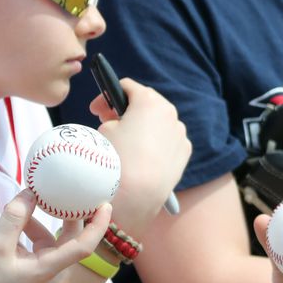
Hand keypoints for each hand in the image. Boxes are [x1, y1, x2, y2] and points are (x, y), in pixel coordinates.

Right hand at [0, 190, 109, 282]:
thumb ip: (15, 216)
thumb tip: (31, 192)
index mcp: (49, 271)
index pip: (84, 246)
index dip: (98, 224)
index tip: (105, 204)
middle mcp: (50, 275)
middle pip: (65, 239)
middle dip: (61, 215)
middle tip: (62, 191)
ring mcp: (39, 278)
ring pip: (45, 242)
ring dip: (29, 225)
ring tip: (7, 212)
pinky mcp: (27, 278)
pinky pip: (32, 251)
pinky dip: (20, 238)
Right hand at [90, 80, 188, 233]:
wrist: (136, 195)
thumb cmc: (116, 159)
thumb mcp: (104, 130)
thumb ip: (112, 118)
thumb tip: (121, 121)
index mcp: (149, 101)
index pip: (127, 87)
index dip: (107, 95)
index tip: (97, 108)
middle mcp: (170, 113)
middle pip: (146, 102)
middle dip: (127, 109)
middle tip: (109, 120)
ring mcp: (179, 133)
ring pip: (159, 121)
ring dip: (144, 125)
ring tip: (127, 140)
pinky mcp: (184, 151)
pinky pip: (168, 139)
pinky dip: (156, 142)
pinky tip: (143, 155)